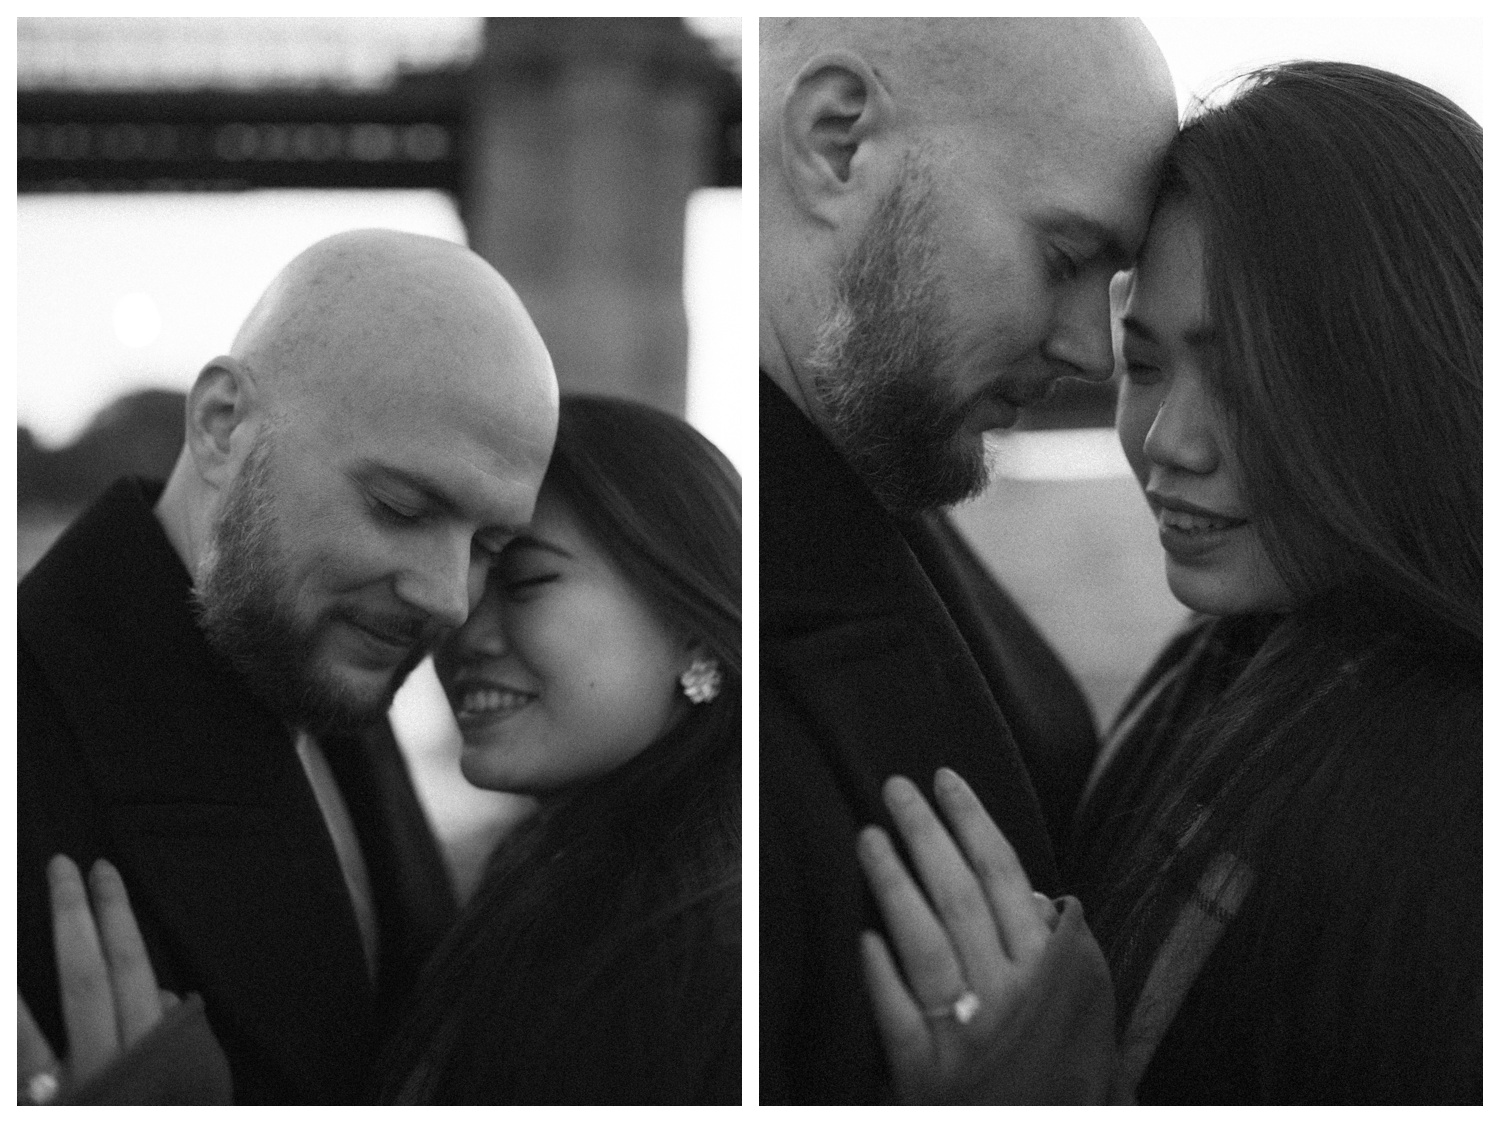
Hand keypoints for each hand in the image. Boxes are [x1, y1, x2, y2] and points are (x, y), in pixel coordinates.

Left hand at [17, 855, 177, 1104]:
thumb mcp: (196, 1088)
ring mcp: (68, 1089)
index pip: (132, 964)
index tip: (101, 871)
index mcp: (154, 1052)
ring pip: (34, 1015)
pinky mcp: (37, 1109)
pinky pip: (13, 1063)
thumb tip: (163, 992)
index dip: (115, 915)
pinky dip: (6, 1023)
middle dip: (73, 916)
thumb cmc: (176, 1114)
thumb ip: (181, 1044)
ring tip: (7, 910)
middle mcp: (108, 1063)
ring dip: (19, 960)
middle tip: (59, 866)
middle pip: (87, 974)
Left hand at [857, 769, 1111, 1102]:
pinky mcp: (927, 1076)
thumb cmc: (1067, 1077)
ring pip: (923, 943)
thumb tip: (1041, 896)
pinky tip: (863, 937)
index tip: (945, 780)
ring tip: (868, 837)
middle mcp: (1009, 996)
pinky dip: (880, 976)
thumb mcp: (1089, 1009)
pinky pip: (898, 1015)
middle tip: (896, 788)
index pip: (1005, 876)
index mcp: (1051, 972)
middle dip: (926, 834)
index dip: (973, 823)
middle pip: (959, 897)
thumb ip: (1067, 951)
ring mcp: (966, 1034)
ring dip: (892, 884)